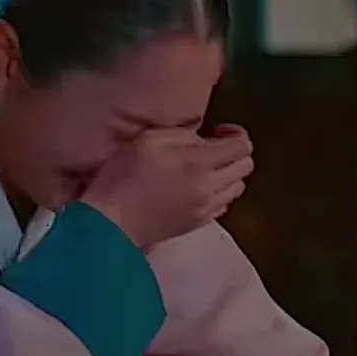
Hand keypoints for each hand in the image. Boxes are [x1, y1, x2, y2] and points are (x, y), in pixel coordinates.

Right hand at [79, 124, 253, 250]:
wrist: (111, 223)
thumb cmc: (123, 176)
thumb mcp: (148, 139)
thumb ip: (182, 135)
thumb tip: (203, 140)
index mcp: (199, 163)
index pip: (243, 147)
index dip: (236, 134)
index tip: (218, 131)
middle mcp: (210, 187)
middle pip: (246, 167)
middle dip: (235, 153)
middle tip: (212, 148)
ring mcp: (206, 209)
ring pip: (238, 188)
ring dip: (228, 175)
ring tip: (205, 170)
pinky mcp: (198, 224)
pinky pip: (223, 205)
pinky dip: (218, 194)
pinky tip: (196, 189)